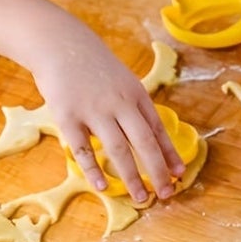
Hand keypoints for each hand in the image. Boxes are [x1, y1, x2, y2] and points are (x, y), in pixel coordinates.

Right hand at [33, 15, 182, 204]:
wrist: (61, 44)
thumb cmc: (95, 67)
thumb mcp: (123, 81)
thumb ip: (135, 107)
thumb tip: (151, 138)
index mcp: (136, 95)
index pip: (158, 129)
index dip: (170, 154)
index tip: (179, 175)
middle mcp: (120, 103)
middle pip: (144, 142)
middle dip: (158, 171)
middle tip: (166, 194)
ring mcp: (94, 110)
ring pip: (118, 149)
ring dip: (132, 177)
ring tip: (142, 198)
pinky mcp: (68, 116)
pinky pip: (84, 149)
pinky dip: (94, 170)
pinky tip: (102, 187)